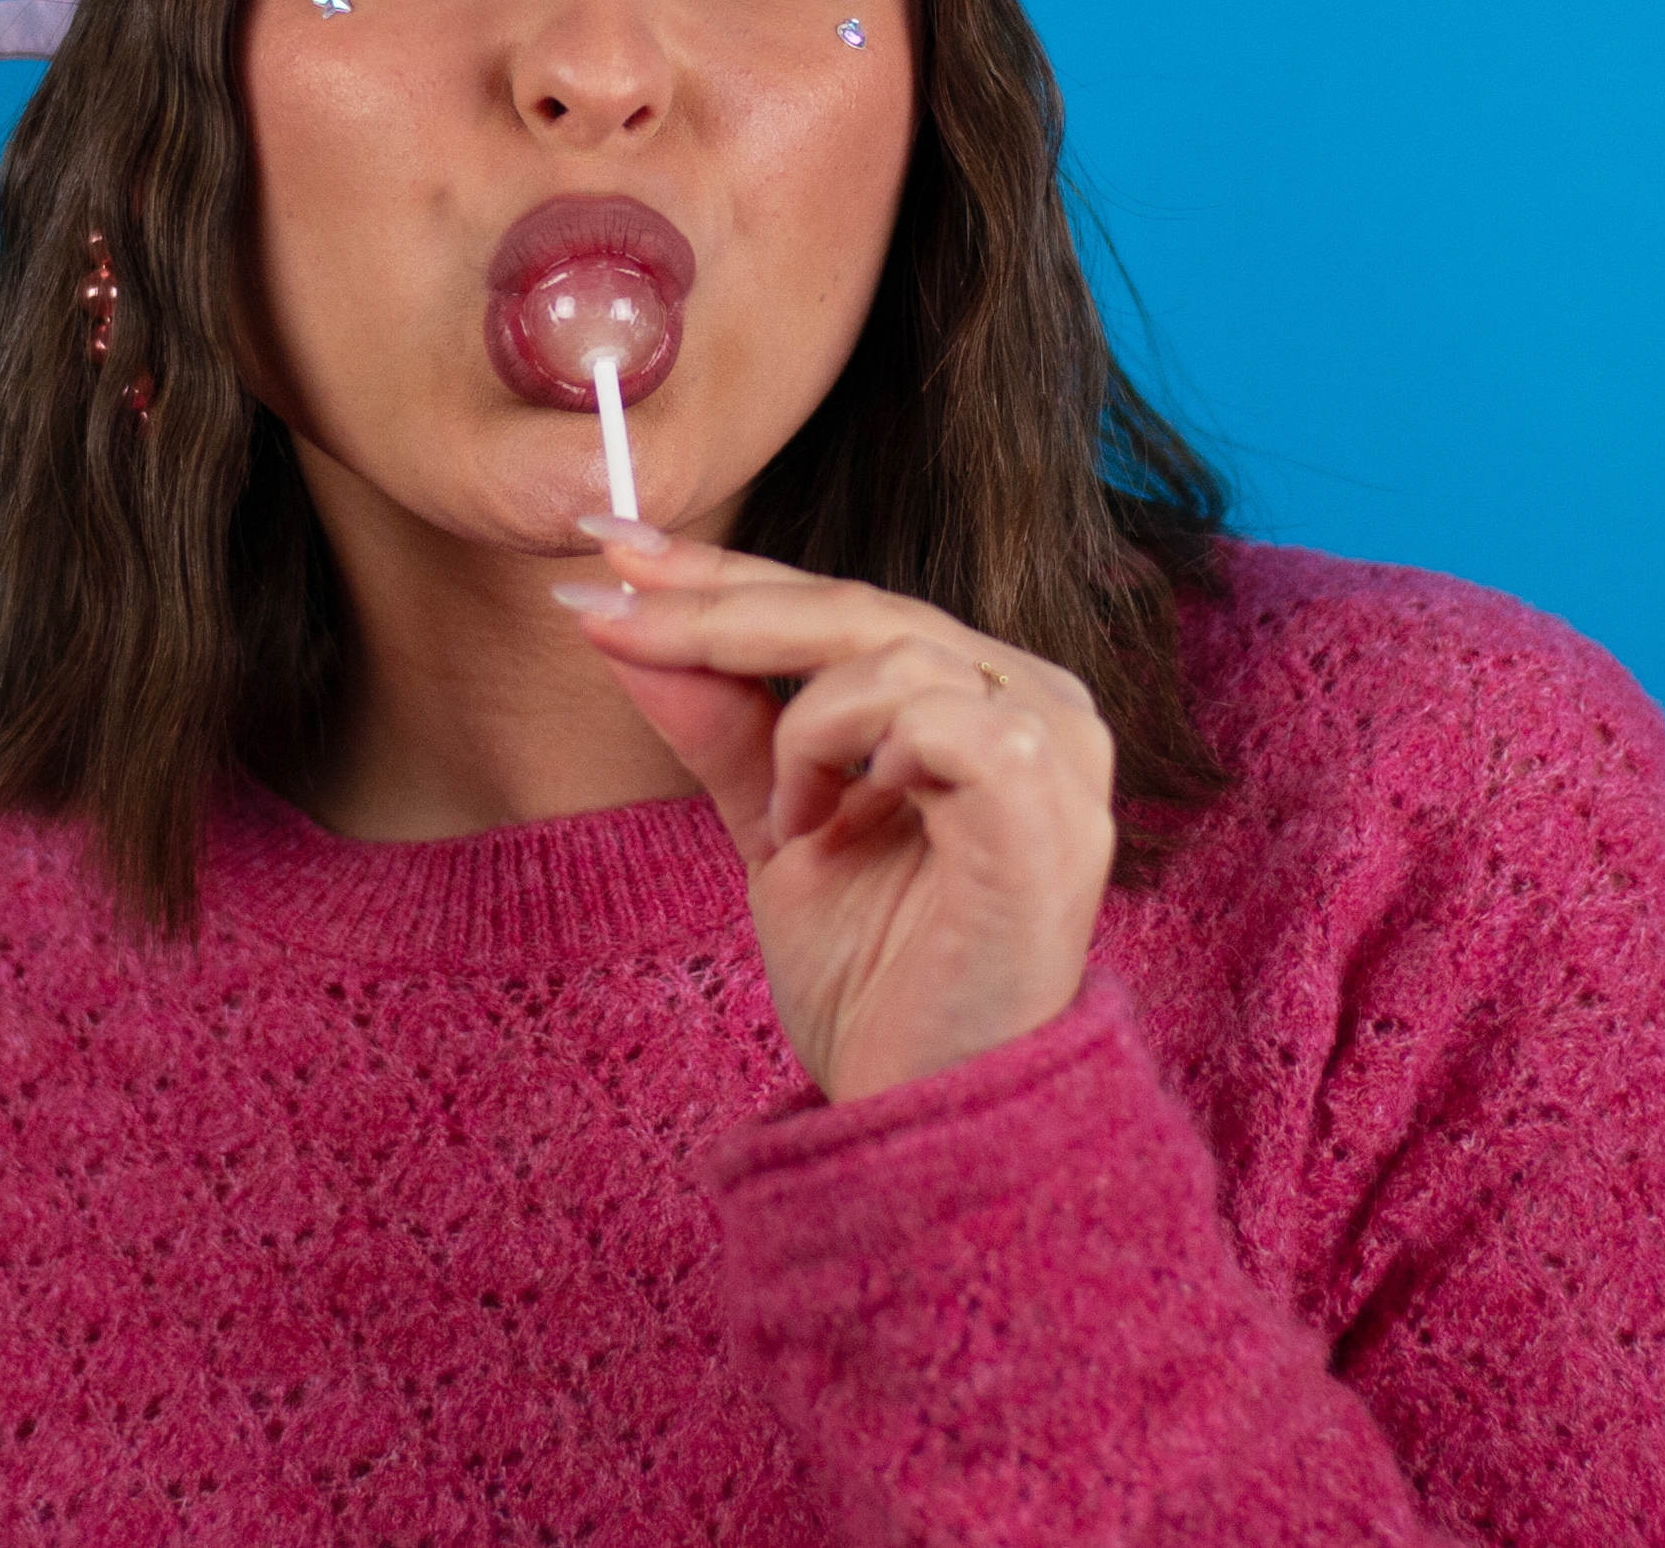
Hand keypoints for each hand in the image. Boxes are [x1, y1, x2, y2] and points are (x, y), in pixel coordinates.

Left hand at [556, 520, 1117, 1102]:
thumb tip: (619, 620)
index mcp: (986, 696)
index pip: (845, 604)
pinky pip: (929, 717)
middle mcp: (1039, 702)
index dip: (725, 571)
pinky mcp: (1046, 803)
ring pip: (888, 651)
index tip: (611, 549)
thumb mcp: (776, 827)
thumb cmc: (878, 982)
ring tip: (792, 827)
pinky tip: (836, 826)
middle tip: (606, 606)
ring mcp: (1058, 749)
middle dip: (714, 605)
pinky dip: (854, 758)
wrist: (926, 1115)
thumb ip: (722, 725)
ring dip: (800, 733)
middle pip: (859, 607)